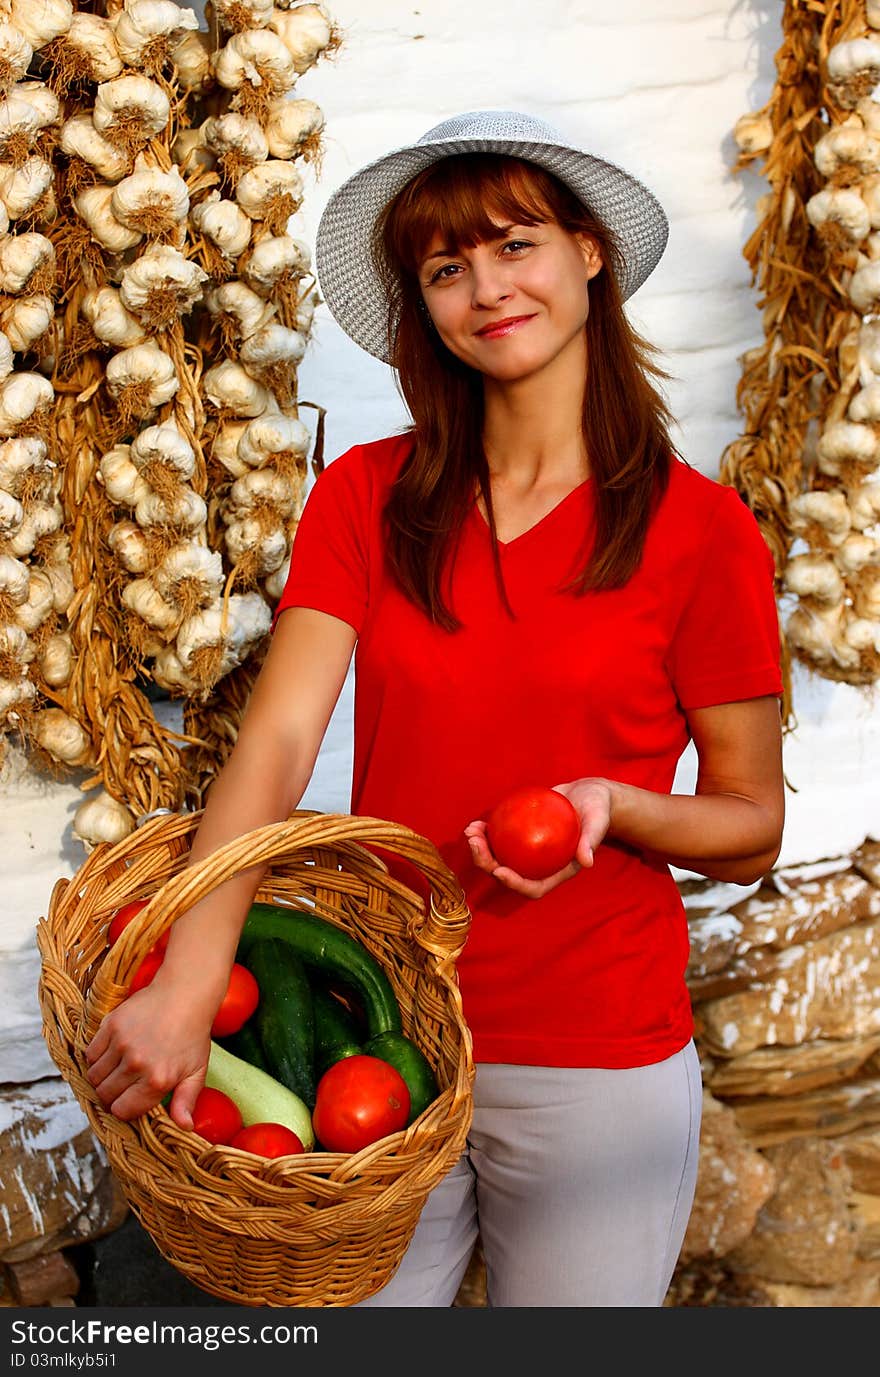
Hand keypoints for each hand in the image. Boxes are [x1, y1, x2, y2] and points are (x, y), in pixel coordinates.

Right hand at [84, 968, 216, 1128]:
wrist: (184, 994)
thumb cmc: (192, 1034)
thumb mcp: (196, 1070)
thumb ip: (186, 1101)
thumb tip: (183, 1127)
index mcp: (157, 1080)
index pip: (123, 1111)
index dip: (123, 1109)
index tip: (128, 1102)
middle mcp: (137, 1064)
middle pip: (105, 1095)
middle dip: (111, 1096)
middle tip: (121, 1087)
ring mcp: (121, 1044)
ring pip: (94, 1076)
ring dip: (101, 1078)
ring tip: (116, 1071)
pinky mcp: (111, 1025)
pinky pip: (90, 1053)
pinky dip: (95, 1058)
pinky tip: (111, 1054)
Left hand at [464, 778, 613, 897]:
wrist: (590, 795)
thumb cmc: (598, 810)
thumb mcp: (598, 822)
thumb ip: (592, 840)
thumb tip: (587, 861)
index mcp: (557, 871)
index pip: (534, 886)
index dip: (515, 884)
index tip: (500, 871)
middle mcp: (539, 865)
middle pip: (509, 873)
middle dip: (487, 864)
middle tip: (474, 843)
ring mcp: (528, 852)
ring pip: (499, 857)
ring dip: (480, 849)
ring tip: (470, 831)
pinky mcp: (521, 836)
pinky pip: (500, 838)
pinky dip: (487, 833)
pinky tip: (478, 823)